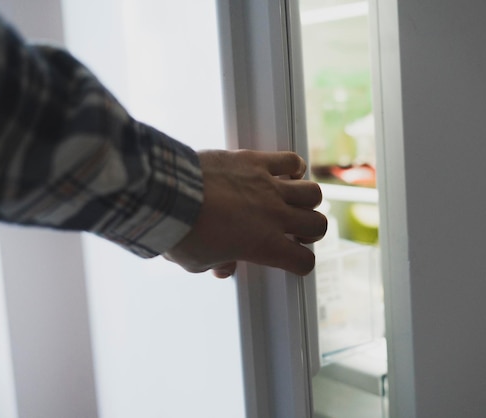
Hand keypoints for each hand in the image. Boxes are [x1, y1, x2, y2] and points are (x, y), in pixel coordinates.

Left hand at [163, 149, 326, 277]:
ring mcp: (268, 187)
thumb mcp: (199, 262)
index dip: (301, 263)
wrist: (168, 196)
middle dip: (311, 231)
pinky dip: (293, 166)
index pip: (303, 261)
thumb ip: (218, 264)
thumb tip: (224, 267)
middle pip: (317, 224)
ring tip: (295, 201)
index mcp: (264, 246)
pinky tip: (287, 171)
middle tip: (298, 231)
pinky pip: (290, 161)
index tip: (293, 260)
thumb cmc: (181, 232)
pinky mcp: (256, 162)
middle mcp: (274, 216)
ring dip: (307, 200)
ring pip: (312, 192)